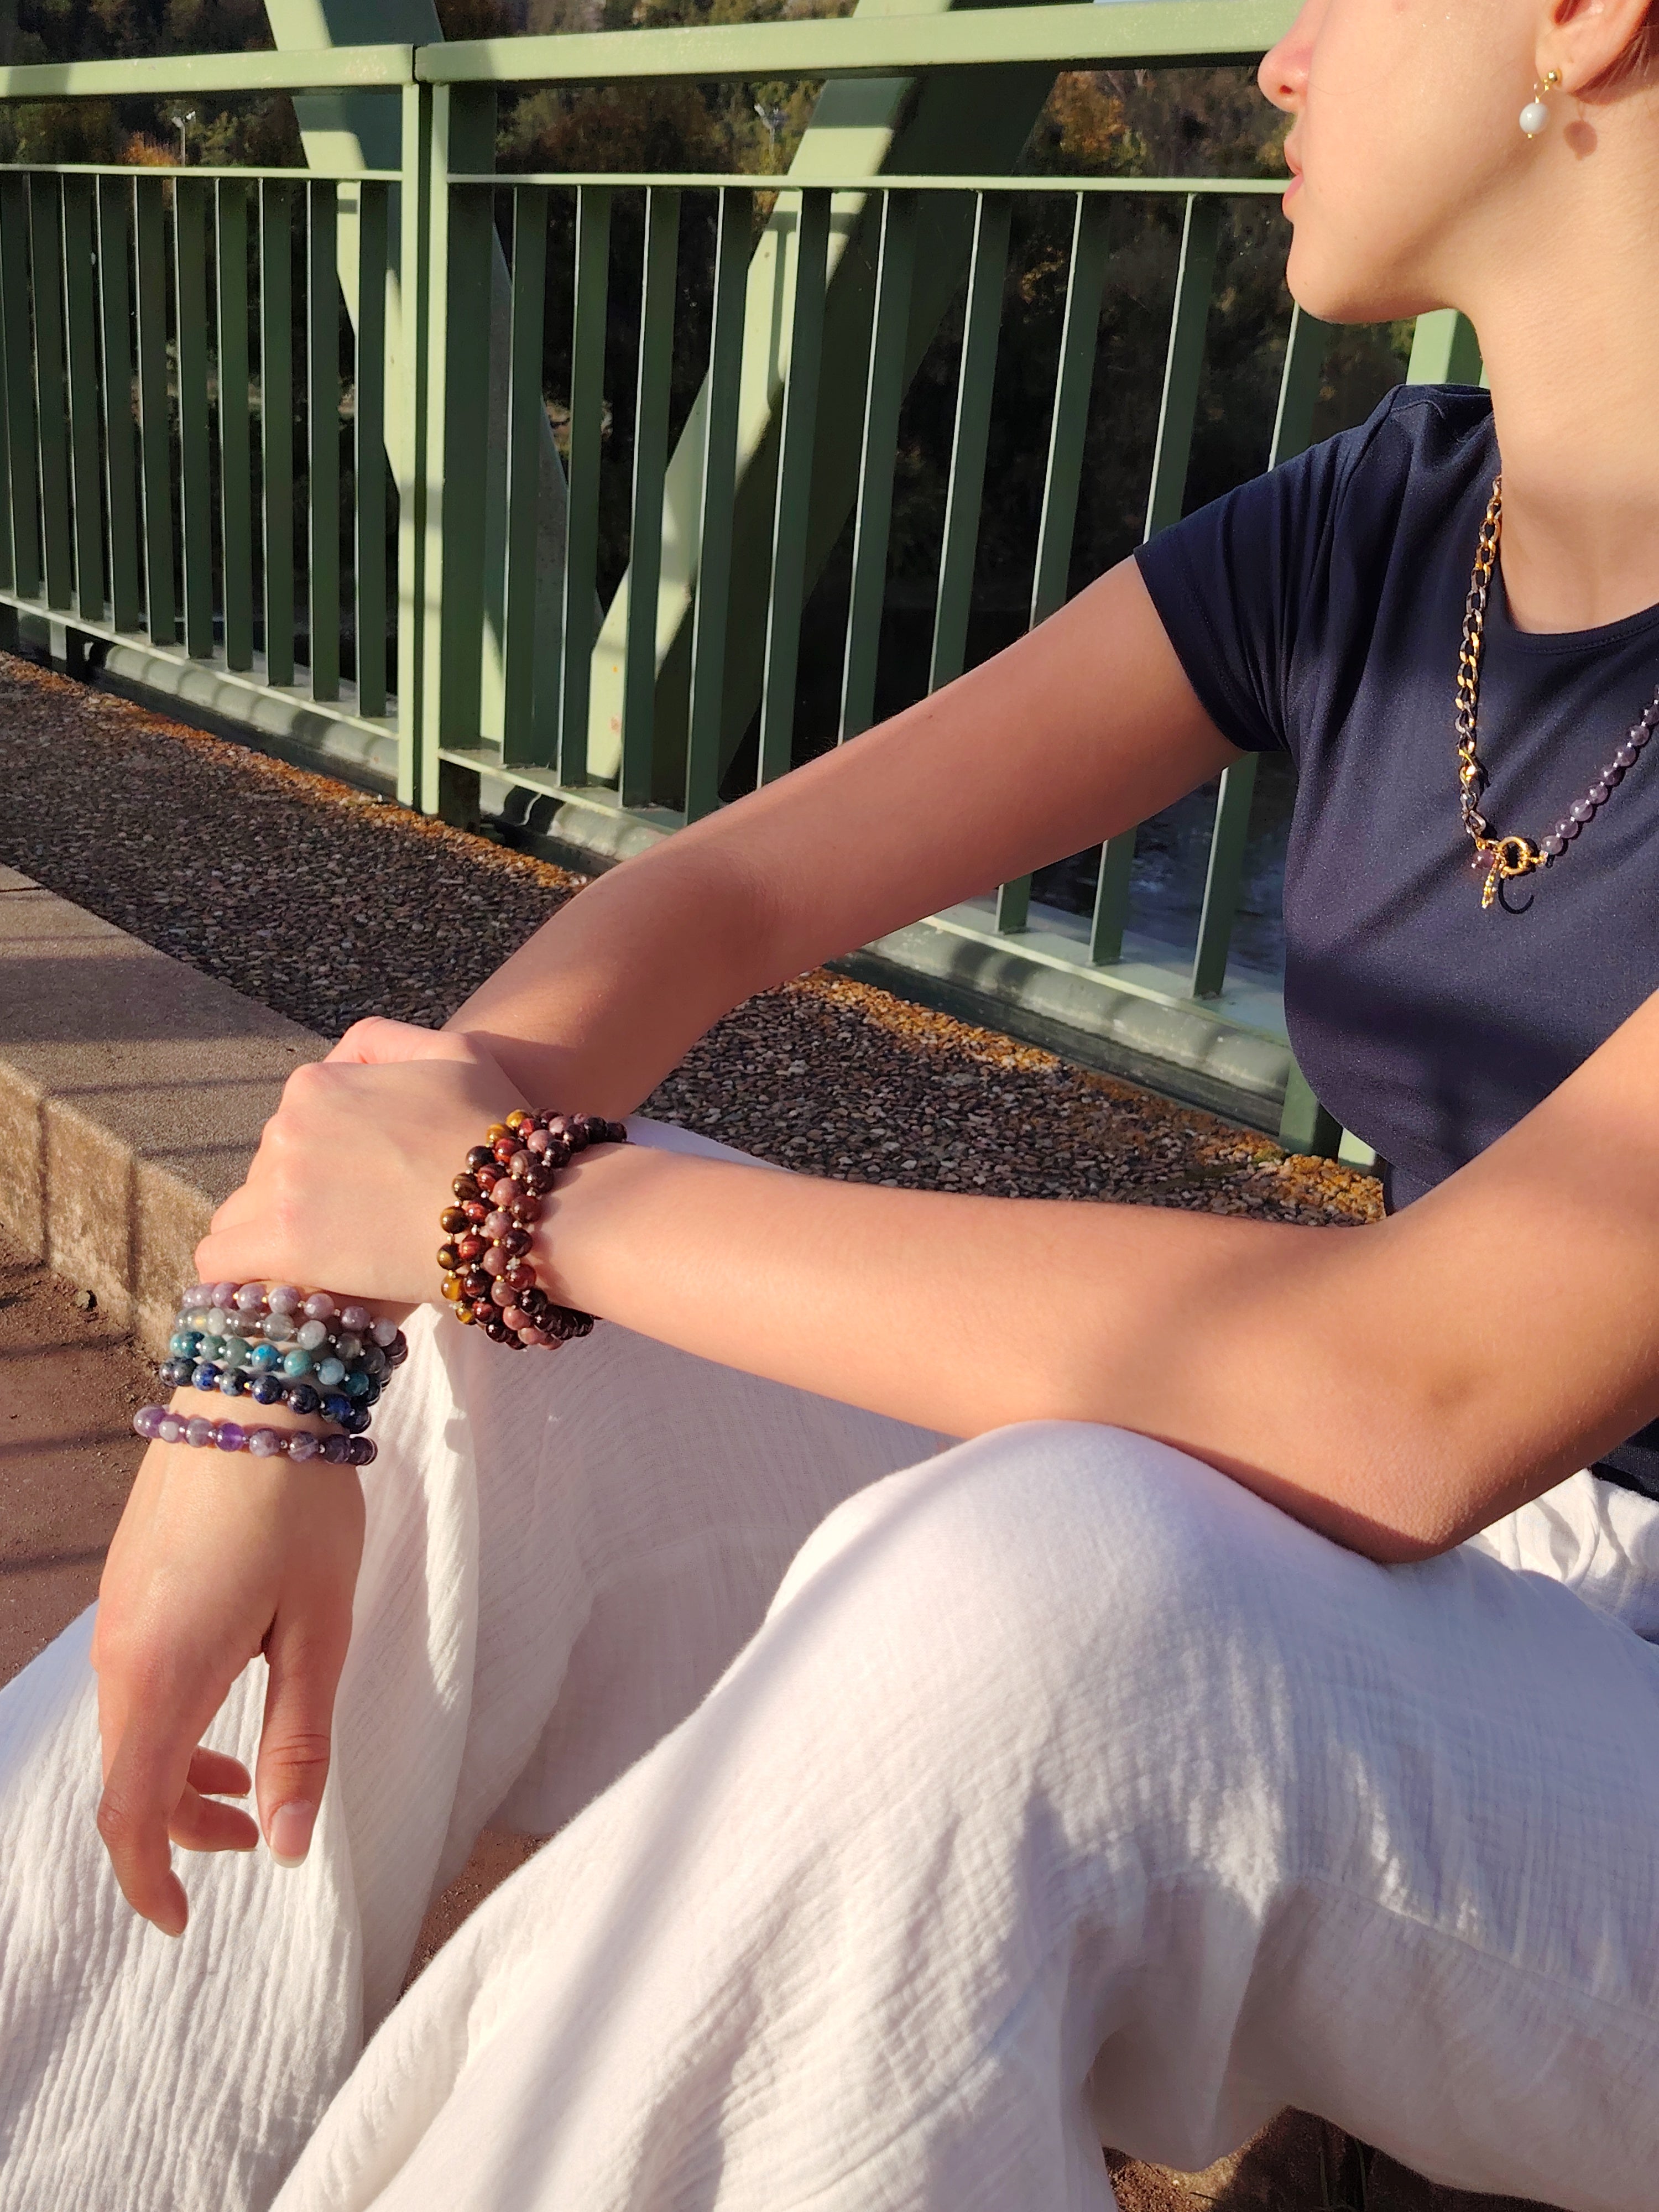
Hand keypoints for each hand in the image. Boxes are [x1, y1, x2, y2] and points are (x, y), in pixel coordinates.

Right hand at [92, 1432, 364, 1933]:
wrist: (255, 1393)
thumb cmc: (299, 1511)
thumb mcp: (320, 1633)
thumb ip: (300, 1743)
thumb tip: (289, 1848)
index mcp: (162, 1678)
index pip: (130, 1815)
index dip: (152, 1879)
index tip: (185, 1919)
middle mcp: (120, 1653)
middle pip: (128, 1777)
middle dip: (183, 1824)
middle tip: (258, 1830)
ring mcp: (117, 1613)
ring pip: (130, 1725)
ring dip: (179, 1767)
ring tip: (249, 1773)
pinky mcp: (128, 1580)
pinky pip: (134, 1676)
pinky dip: (172, 1715)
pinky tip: (231, 1688)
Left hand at [196, 1024, 521, 1306]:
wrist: (521, 1206)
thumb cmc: (496, 1133)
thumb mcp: (454, 1051)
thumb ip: (386, 1042)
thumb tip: (341, 1059)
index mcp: (317, 1083)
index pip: (291, 1125)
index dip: (326, 1160)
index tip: (364, 1191)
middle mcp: (287, 1125)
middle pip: (266, 1173)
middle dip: (303, 1199)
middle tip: (359, 1230)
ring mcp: (280, 1184)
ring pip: (241, 1216)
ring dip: (274, 1238)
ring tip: (331, 1263)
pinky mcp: (282, 1243)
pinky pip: (219, 1262)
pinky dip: (240, 1276)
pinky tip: (280, 1285)